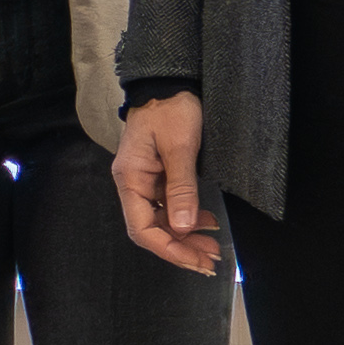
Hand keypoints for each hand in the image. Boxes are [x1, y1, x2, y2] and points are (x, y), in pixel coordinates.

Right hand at [111, 93, 225, 278]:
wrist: (170, 83)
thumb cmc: (171, 109)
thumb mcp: (180, 147)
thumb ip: (181, 189)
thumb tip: (182, 228)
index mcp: (130, 179)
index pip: (142, 227)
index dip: (168, 248)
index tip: (195, 260)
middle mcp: (134, 184)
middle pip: (152, 229)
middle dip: (181, 248)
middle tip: (211, 261)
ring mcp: (146, 181)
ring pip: (163, 221)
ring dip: (186, 237)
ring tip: (212, 247)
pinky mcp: (159, 176)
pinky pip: (170, 206)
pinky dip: (188, 219)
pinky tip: (206, 223)